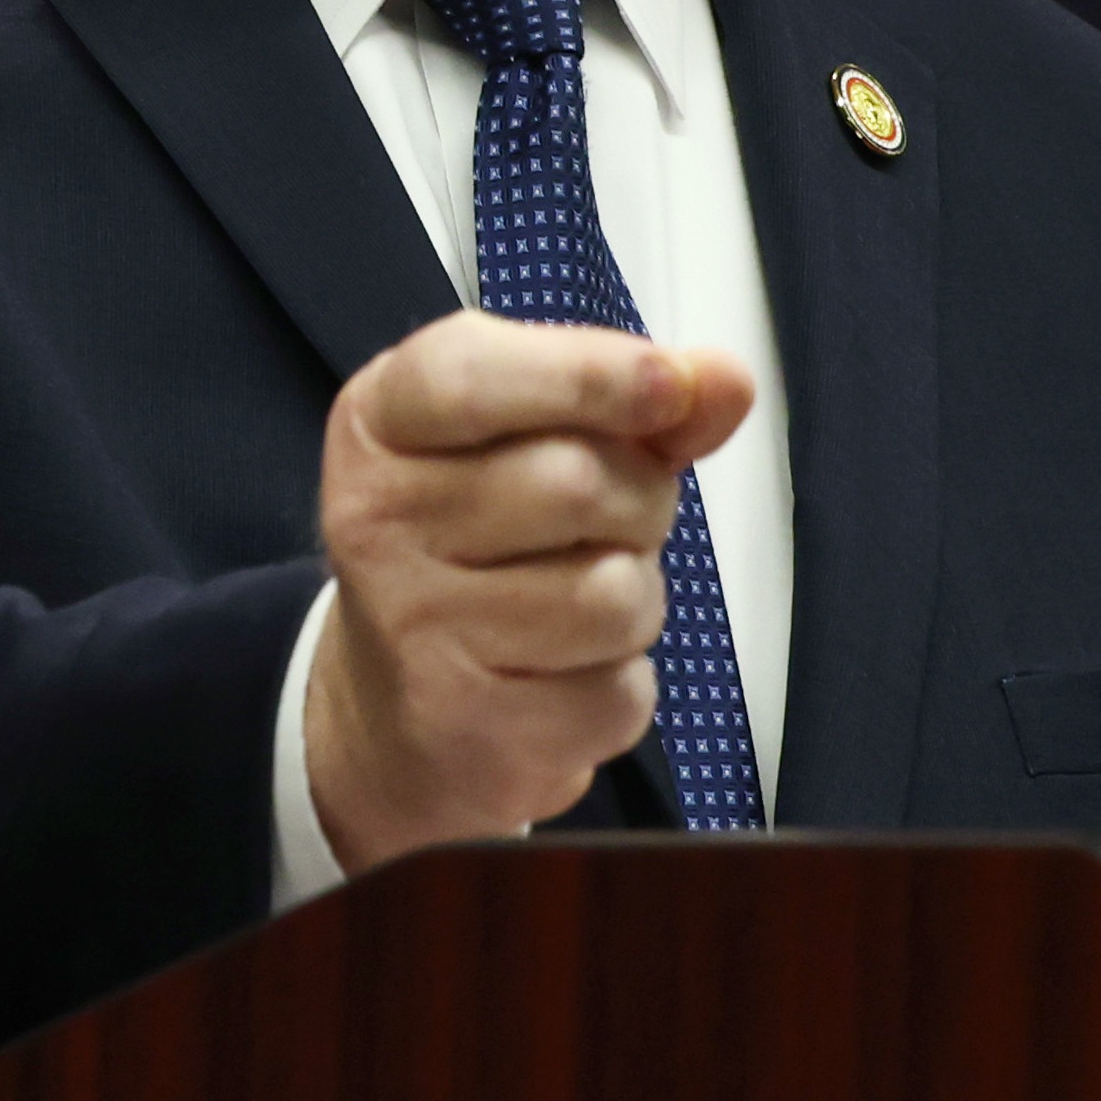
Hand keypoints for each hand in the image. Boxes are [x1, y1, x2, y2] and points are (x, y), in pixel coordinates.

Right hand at [306, 313, 756, 870]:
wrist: (399, 708)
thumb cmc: (482, 548)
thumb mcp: (536, 444)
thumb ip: (633, 406)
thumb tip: (726, 381)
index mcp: (381, 423)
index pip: (473, 377)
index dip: (586, 374)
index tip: (669, 382)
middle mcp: (374, 518)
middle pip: (574, 480)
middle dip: (638, 502)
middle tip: (604, 525)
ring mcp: (412, 628)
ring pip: (612, 594)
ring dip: (636, 601)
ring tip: (578, 604)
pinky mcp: (467, 727)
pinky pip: (618, 690)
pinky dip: (620, 685)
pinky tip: (561, 676)